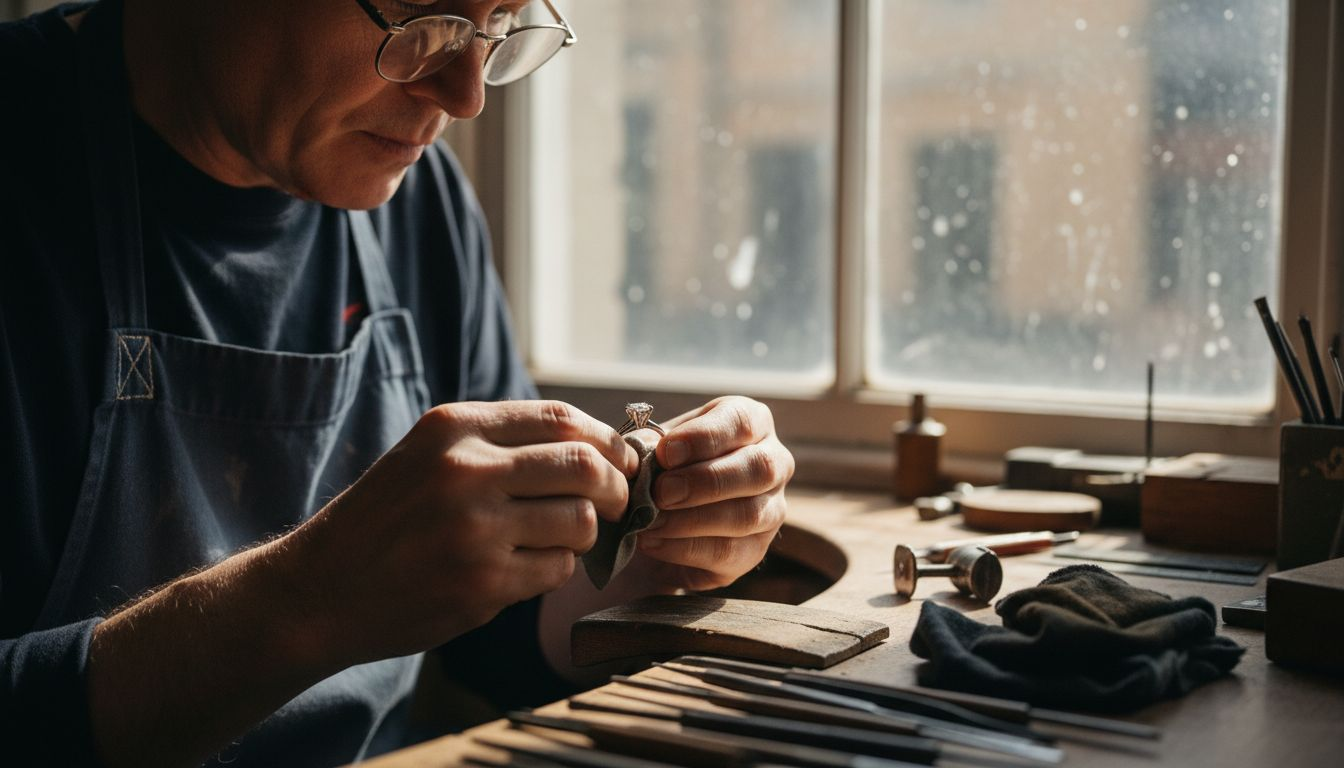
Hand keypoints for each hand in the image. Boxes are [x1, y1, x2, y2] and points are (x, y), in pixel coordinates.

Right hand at [292, 400, 637, 664]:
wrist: (321, 588)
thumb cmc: (385, 521)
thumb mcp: (428, 455)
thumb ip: (499, 443)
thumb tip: (594, 446)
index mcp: (454, 427)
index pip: (561, 418)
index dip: (606, 440)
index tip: (621, 459)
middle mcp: (465, 469)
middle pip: (585, 466)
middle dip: (616, 487)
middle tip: (617, 503)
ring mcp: (475, 528)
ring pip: (580, 520)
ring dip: (585, 534)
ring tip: (560, 539)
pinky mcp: (483, 581)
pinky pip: (557, 568)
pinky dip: (556, 568)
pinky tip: (526, 568)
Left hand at [635, 396, 793, 591]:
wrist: (659, 521)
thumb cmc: (664, 468)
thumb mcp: (655, 447)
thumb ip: (649, 444)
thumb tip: (646, 449)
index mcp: (752, 423)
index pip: (742, 421)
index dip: (704, 437)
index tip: (665, 452)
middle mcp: (774, 463)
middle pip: (759, 468)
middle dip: (705, 481)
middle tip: (662, 491)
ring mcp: (772, 509)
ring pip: (749, 514)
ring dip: (693, 519)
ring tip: (651, 522)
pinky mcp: (756, 550)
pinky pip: (729, 552)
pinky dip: (685, 549)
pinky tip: (654, 542)